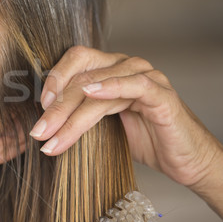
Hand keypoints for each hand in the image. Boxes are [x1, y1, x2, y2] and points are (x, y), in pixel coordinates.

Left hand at [29, 46, 222, 215]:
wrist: (184, 162)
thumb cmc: (143, 141)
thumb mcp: (101, 124)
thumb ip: (77, 112)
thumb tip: (41, 118)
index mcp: (111, 68)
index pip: (76, 59)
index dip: (54, 79)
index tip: (38, 107)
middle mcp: (127, 66)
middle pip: (82, 75)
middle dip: (56, 107)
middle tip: (39, 132)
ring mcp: (146, 77)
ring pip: (98, 87)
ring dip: (72, 116)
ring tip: (54, 139)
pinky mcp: (162, 95)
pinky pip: (134, 85)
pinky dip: (111, 88)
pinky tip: (91, 96)